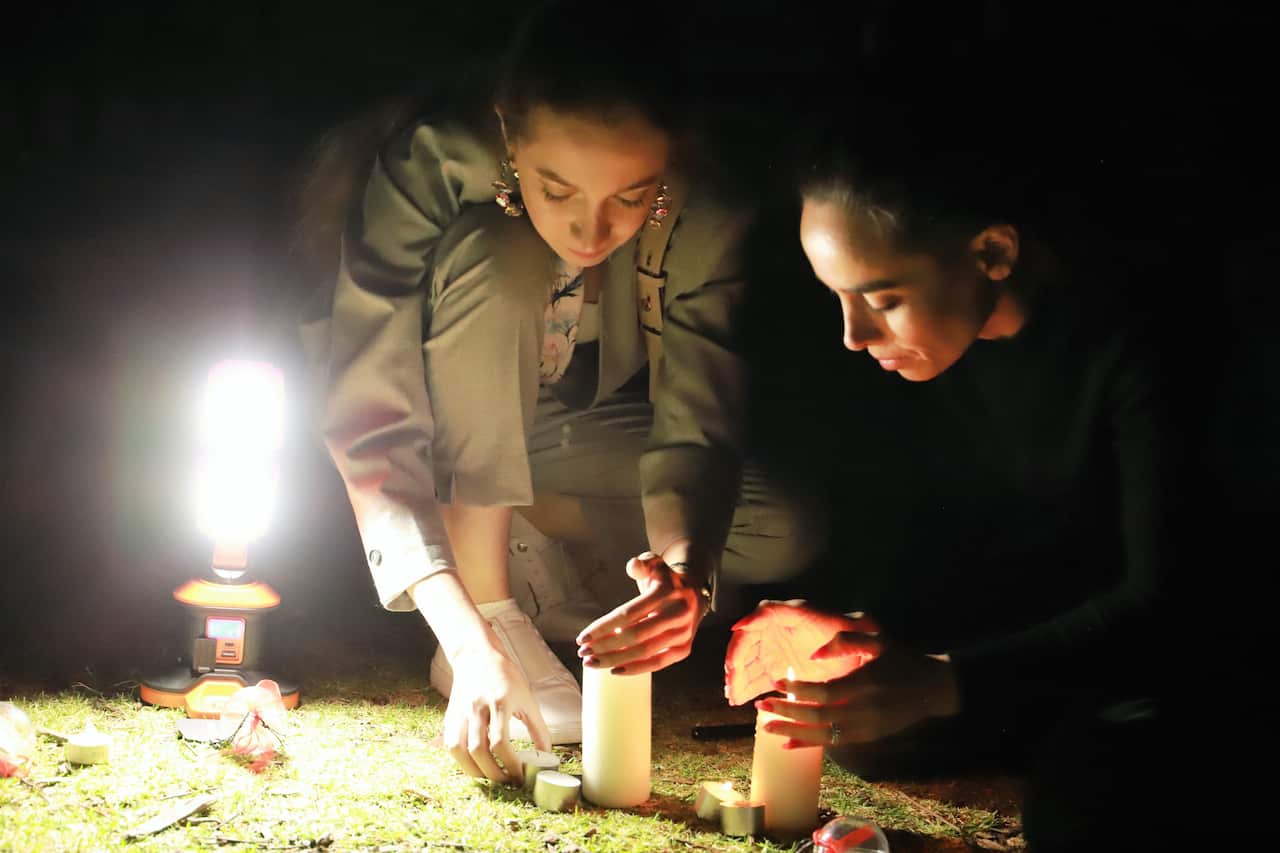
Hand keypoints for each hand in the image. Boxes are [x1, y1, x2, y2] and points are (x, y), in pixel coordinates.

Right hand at [441, 642, 551, 783]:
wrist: (477, 655)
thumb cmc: (506, 676)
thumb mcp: (527, 698)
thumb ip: (538, 728)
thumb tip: (547, 755)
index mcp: (500, 702)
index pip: (500, 742)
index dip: (510, 764)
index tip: (521, 775)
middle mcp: (477, 707)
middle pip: (478, 750)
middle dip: (493, 773)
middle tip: (507, 782)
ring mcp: (460, 712)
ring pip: (459, 750)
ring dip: (474, 770)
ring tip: (490, 777)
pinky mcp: (450, 716)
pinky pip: (450, 744)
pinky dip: (461, 760)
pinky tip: (475, 765)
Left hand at [574, 550, 709, 675]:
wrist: (694, 592)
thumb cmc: (664, 580)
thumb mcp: (654, 564)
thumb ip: (641, 563)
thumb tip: (633, 565)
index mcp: (665, 592)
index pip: (628, 614)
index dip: (603, 627)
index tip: (582, 638)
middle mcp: (677, 613)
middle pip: (635, 636)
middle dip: (605, 647)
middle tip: (583, 653)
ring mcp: (683, 633)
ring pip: (645, 652)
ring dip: (615, 660)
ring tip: (592, 663)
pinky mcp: (685, 649)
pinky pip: (659, 663)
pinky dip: (636, 669)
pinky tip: (615, 670)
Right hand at [725, 600, 879, 705]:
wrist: (864, 656)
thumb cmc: (860, 640)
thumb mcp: (859, 633)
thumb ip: (842, 641)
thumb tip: (818, 656)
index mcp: (797, 615)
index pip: (767, 613)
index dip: (751, 621)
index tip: (739, 631)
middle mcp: (780, 630)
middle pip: (750, 639)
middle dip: (737, 658)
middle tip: (731, 677)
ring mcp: (776, 650)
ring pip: (749, 660)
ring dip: (738, 676)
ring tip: (732, 694)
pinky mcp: (777, 670)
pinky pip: (756, 678)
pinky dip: (746, 688)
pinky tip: (738, 700)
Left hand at [759, 633, 959, 748]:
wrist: (933, 687)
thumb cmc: (900, 658)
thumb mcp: (876, 639)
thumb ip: (844, 642)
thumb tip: (814, 655)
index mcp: (865, 683)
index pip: (824, 692)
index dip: (798, 689)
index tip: (777, 682)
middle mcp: (865, 709)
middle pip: (819, 716)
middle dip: (787, 712)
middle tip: (761, 707)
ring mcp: (867, 727)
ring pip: (823, 735)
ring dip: (792, 732)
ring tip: (766, 728)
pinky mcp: (868, 737)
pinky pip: (835, 744)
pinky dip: (810, 745)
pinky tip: (788, 745)